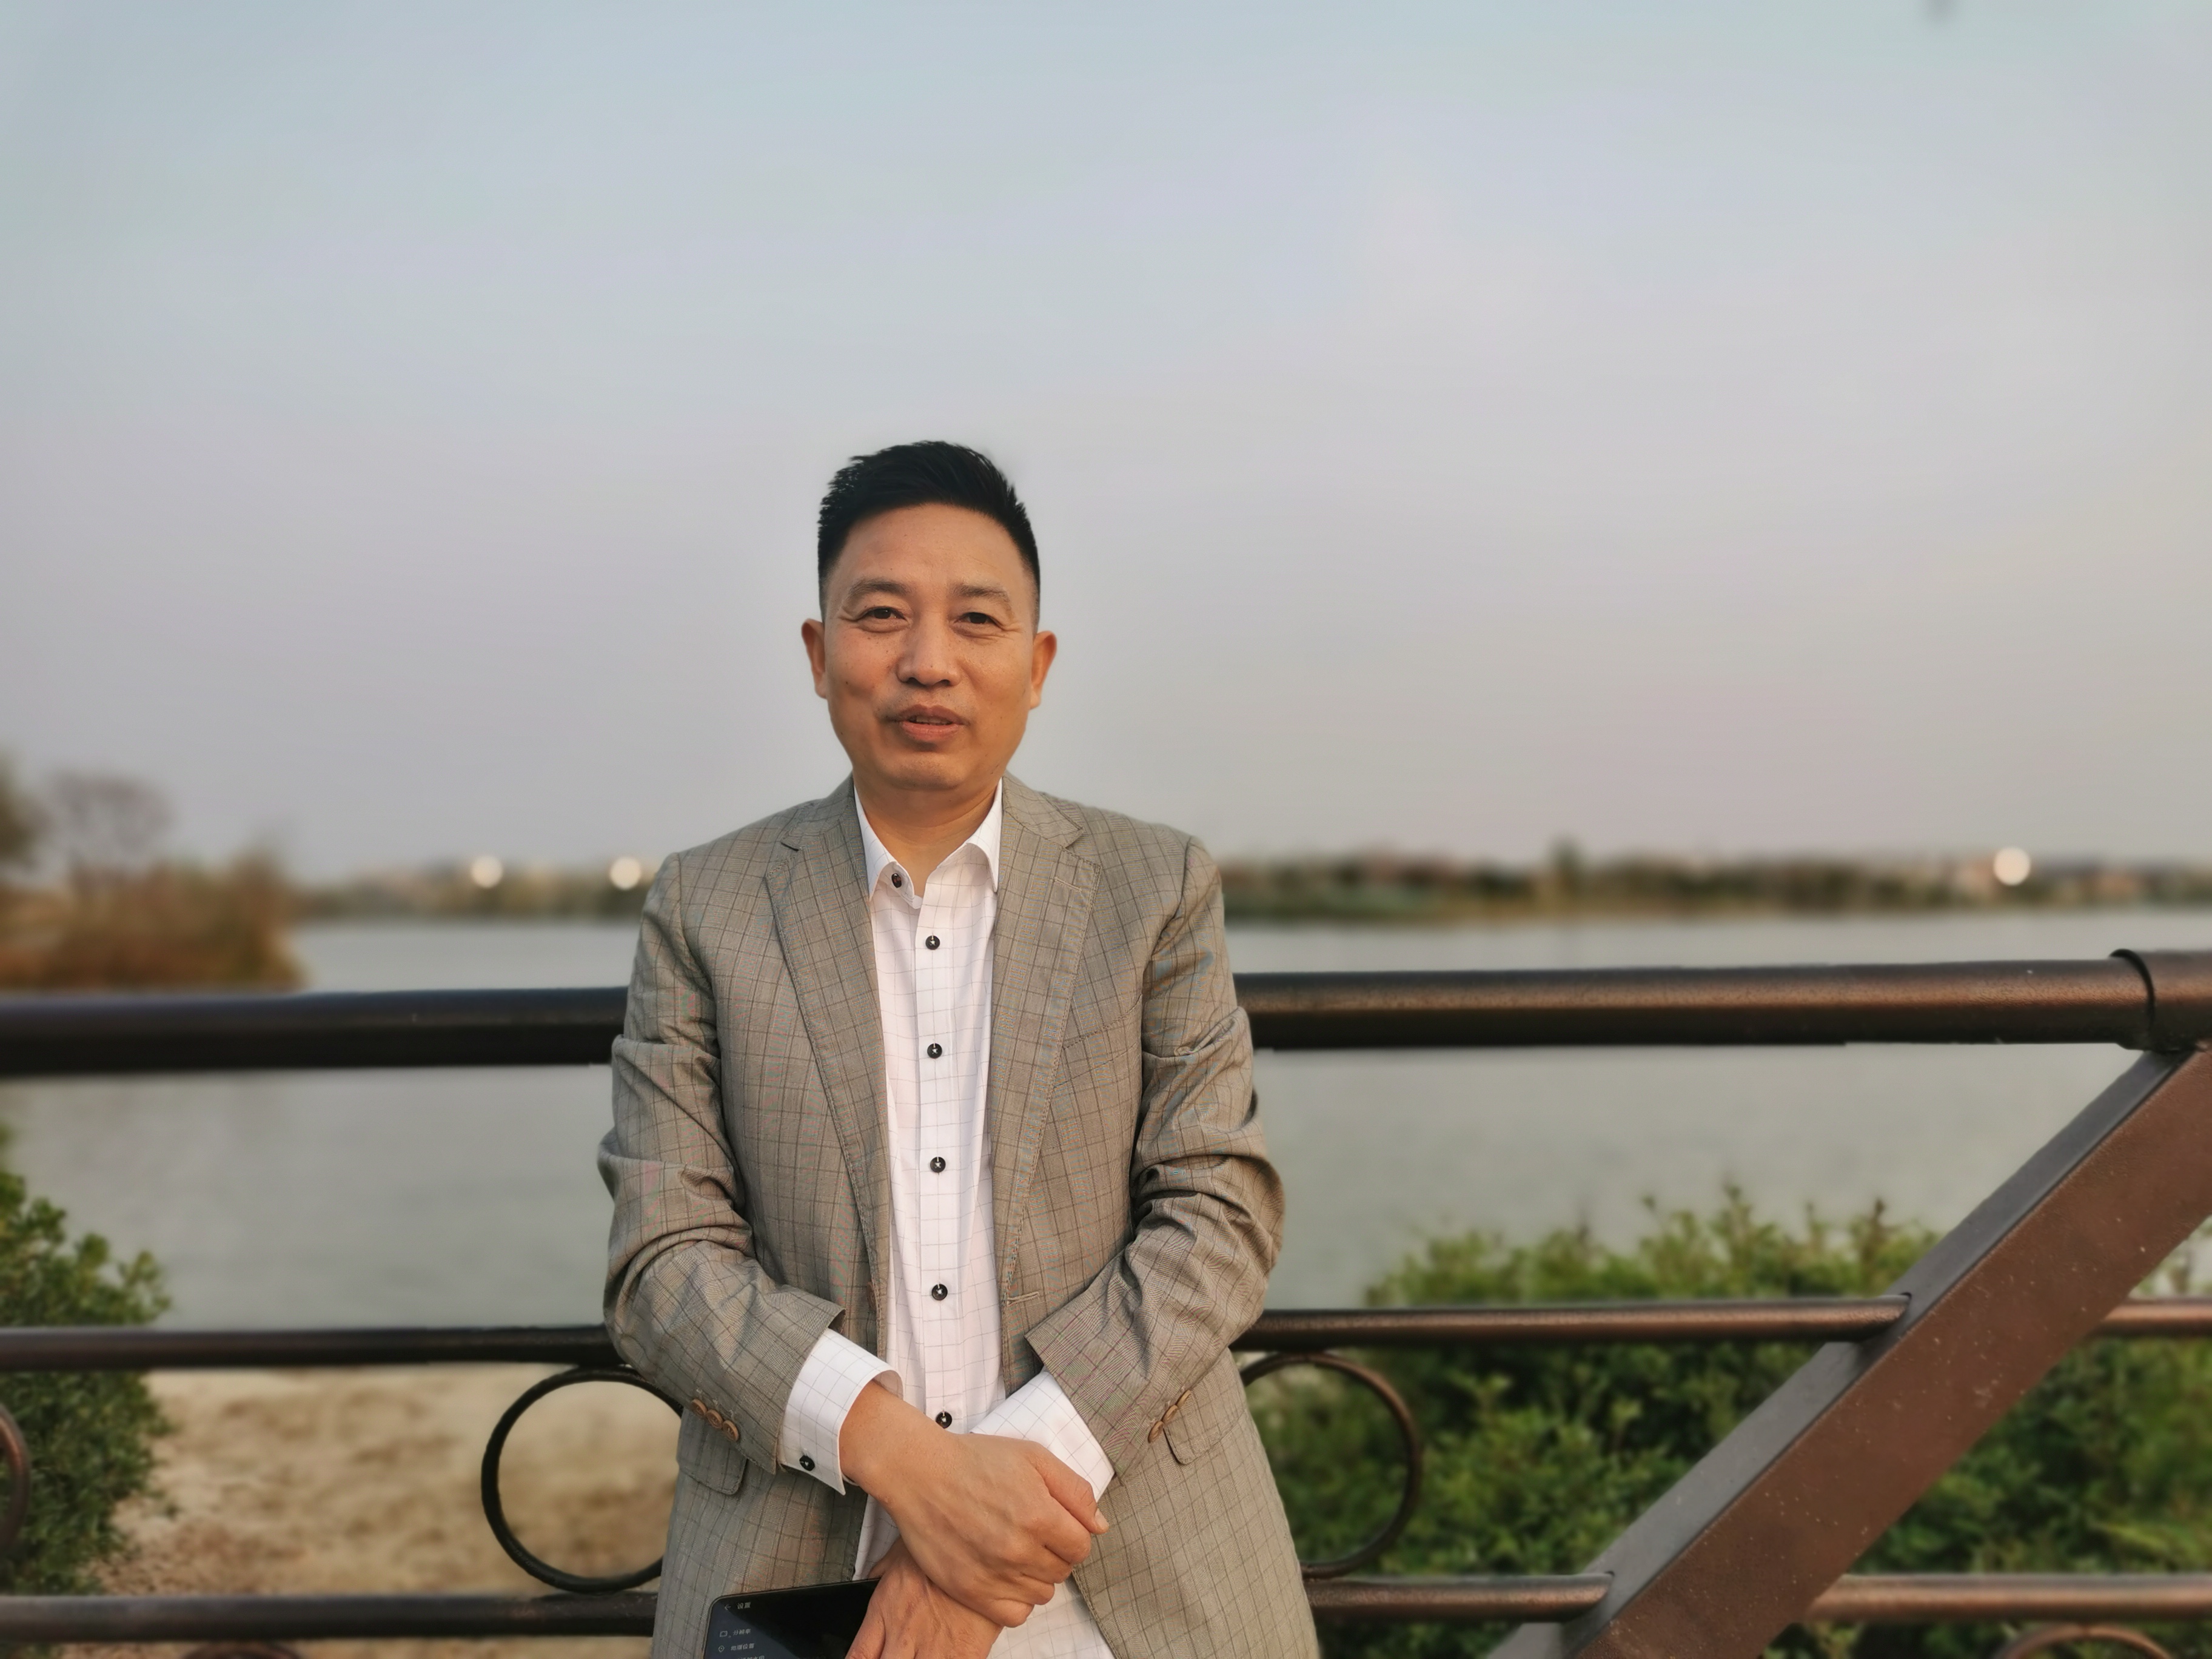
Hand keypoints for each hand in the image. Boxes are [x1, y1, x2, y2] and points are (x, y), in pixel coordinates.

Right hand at [840, 1383, 1108, 1624]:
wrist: (920, 1472)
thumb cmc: (976, 1460)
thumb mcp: (1034, 1457)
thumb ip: (1074, 1491)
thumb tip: (1100, 1526)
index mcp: (1040, 1515)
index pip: (1082, 1547)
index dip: (1072, 1534)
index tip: (1055, 1524)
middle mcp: (1019, 1550)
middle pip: (1062, 1571)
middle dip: (1055, 1552)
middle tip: (1031, 1532)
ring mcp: (994, 1574)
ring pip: (1041, 1594)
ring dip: (1036, 1575)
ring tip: (1016, 1551)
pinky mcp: (970, 1590)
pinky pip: (1014, 1615)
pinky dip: (1017, 1600)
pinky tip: (1006, 1576)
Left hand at [847, 1539, 1003, 1658]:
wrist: (984, 1542)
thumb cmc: (944, 1541)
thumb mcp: (902, 1551)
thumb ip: (883, 1571)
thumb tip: (871, 1577)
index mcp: (885, 1610)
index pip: (859, 1655)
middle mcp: (903, 1633)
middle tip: (901, 1652)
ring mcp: (933, 1646)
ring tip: (926, 1652)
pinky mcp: (963, 1653)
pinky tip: (948, 1654)